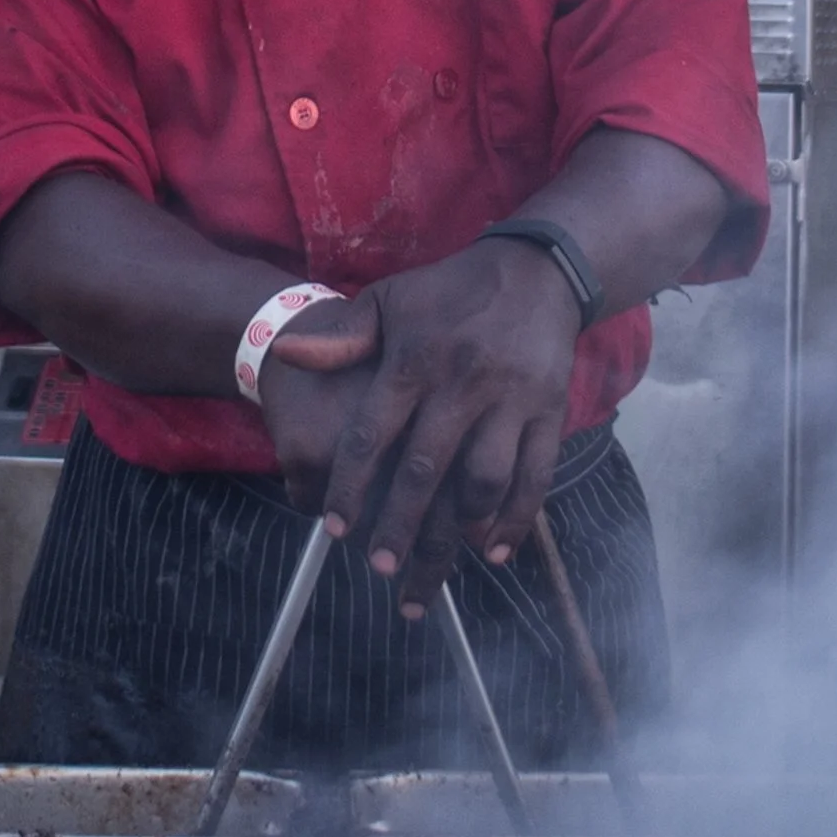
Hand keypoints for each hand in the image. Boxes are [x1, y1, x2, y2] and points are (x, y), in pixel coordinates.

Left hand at [271, 238, 580, 604]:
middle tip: (380, 568)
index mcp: (415, 359)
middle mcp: (462, 383)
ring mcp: (511, 400)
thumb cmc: (451, 290)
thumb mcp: (390, 300)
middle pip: (425, 469)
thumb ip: (342, 337)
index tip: (336, 528)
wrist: (537, 269)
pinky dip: (516, 519)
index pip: (374, 432)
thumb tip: (287, 356)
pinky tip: (492, 553)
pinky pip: (536, 474)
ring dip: (457, 530)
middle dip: (400, 525)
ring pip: (483, 479)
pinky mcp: (550, 411)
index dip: (352, 484)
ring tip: (432, 568)